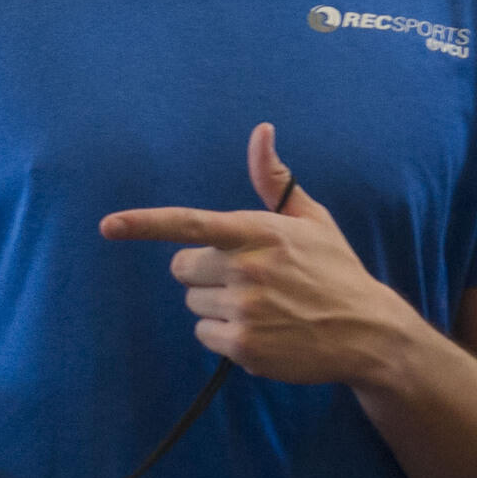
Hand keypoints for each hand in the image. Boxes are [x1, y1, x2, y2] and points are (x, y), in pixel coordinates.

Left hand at [97, 124, 417, 386]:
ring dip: (218, 305)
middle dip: (205, 272)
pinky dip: (226, 335)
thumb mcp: (310, 219)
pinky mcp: (244, 347)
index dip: (144, 224)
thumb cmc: (333, 269)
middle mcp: (247, 269)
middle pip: (182, 267)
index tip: (108, 225)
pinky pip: (205, 335)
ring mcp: (245, 309)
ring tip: (264, 306)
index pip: (189, 223)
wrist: (369, 332)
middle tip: (250, 279)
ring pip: (193, 303)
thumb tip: (261, 130)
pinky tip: (264, 331)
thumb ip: (273, 180)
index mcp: (258, 232)